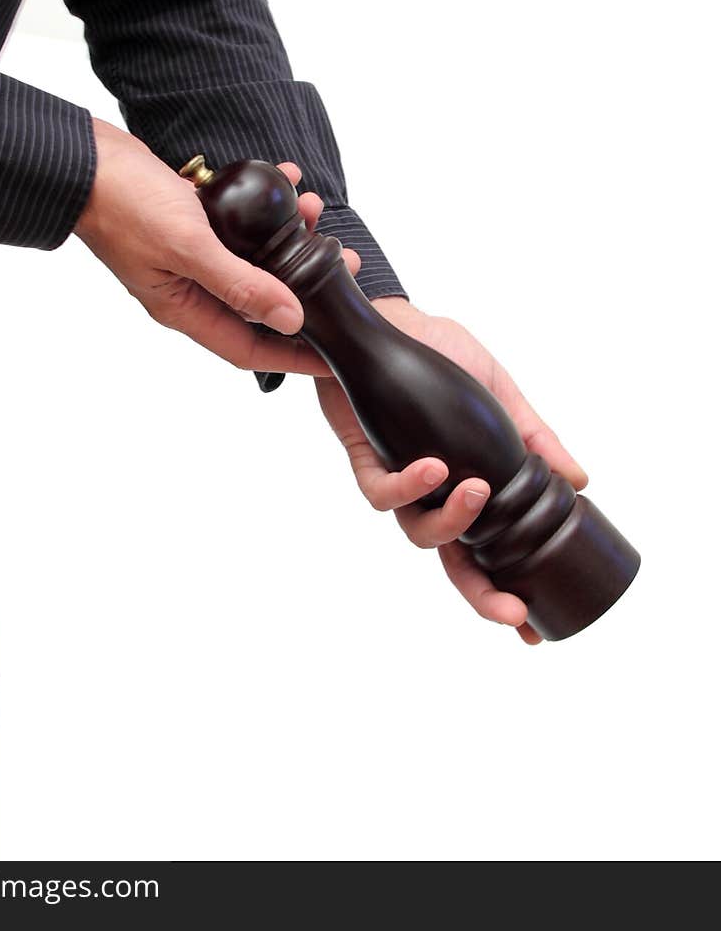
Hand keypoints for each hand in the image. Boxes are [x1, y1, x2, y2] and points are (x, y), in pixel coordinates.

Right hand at [75, 119, 328, 374]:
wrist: (82, 159)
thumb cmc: (123, 205)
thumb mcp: (186, 247)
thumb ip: (239, 284)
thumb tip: (290, 319)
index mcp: (185, 309)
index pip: (251, 350)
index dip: (295, 357)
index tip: (334, 356)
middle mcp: (190, 289)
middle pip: (258, 304)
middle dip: (303, 288)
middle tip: (342, 267)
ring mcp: (190, 257)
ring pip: (254, 260)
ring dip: (288, 238)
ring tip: (315, 212)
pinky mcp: (192, 224)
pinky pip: (239, 224)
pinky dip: (265, 206)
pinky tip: (286, 180)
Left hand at [299, 198, 586, 643]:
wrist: (389, 318)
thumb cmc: (439, 354)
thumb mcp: (498, 392)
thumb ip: (533, 436)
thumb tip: (580, 479)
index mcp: (466, 485)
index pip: (487, 551)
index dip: (505, 590)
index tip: (533, 628)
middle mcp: (431, 493)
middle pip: (454, 561)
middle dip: (482, 592)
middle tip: (513, 610)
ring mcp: (398, 478)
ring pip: (418, 531)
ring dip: (452, 522)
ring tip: (476, 492)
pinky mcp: (365, 457)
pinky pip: (380, 490)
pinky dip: (408, 485)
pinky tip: (434, 468)